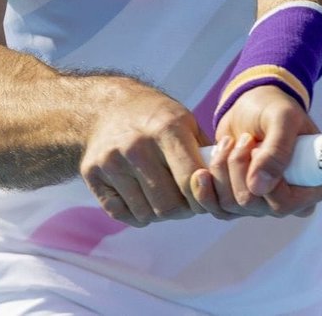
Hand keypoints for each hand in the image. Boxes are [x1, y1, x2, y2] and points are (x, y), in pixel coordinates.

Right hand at [79, 76, 221, 226]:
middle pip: (169, 206)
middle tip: (184, 201)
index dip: (203, 195)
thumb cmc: (155, 118)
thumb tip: (228, 187)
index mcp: (167, 129)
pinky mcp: (92, 174)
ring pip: (146, 214)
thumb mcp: (185, 121)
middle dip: (182, 210)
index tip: (203, 192)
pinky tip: (140, 195)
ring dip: (159, 212)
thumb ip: (206, 154)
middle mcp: (137, 146)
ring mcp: (111, 161)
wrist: (104, 107)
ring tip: (162, 194)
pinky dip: (135, 213)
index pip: (192, 181)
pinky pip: (122, 214)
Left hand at [200, 85, 321, 217]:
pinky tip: (207, 167)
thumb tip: (258, 187)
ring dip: (224, 170)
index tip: (259, 149)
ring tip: (230, 143)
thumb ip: (276, 150)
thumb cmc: (274, 108)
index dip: (269, 182)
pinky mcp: (240, 202)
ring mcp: (265, 204)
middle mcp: (292, 200)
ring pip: (234, 205)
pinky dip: (208, 188)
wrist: (250, 106)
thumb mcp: (282, 118)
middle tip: (245, 140)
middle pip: (257, 205)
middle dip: (241, 168)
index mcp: (315, 184)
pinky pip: (219, 210)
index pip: (290, 203)